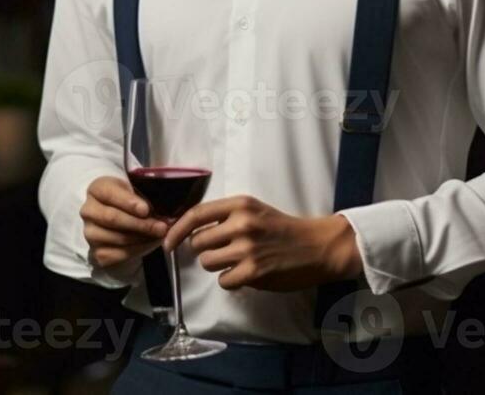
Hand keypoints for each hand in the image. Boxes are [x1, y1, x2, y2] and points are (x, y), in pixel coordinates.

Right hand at [81, 175, 168, 271]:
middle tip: (161, 227)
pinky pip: (119, 255)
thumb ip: (142, 200)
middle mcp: (88, 211)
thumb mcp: (133, 191)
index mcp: (96, 189)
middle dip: (140, 224)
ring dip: (142, 238)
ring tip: (159, 235)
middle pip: (112, 218)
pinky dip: (138, 250)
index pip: (109, 194)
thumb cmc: (128, 200)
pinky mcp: (96, 252)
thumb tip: (161, 216)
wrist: (116, 217)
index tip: (146, 209)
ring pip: (117, 238)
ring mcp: (90, 233)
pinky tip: (151, 244)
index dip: (128, 202)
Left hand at [162, 195, 362, 291]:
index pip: (195, 214)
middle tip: (224, 251)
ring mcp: (247, 248)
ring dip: (218, 266)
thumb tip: (190, 231)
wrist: (316, 246)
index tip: (167, 242)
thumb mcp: (254, 211)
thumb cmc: (283, 229)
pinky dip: (230, 280)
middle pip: (198, 242)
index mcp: (240, 205)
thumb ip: (226, 217)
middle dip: (205, 250)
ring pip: (207, 262)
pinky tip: (245, 273)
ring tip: (237, 262)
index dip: (176, 230)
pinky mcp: (253, 271)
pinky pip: (223, 280)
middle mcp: (241, 223)